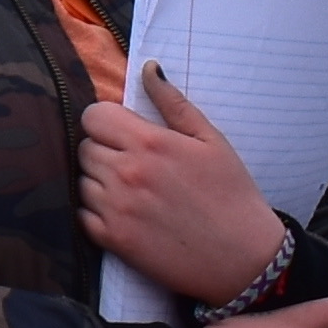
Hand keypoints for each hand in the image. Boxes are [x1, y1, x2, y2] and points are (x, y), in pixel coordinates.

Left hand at [77, 67, 289, 304]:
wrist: (245, 259)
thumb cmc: (232, 196)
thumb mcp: (211, 141)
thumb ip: (173, 103)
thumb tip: (148, 68)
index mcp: (149, 143)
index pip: (93, 116)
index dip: (105, 122)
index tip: (123, 134)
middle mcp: (126, 172)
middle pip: (85, 147)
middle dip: (104, 151)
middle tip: (134, 166)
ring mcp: (116, 208)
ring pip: (82, 181)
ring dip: (99, 183)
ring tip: (133, 192)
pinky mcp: (114, 240)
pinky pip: (83, 215)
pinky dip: (96, 214)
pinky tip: (125, 215)